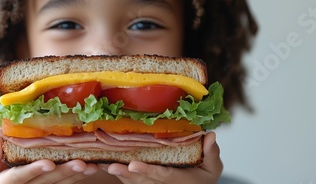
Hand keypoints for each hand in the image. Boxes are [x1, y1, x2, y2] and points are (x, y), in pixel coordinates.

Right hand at [0, 136, 97, 183]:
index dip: (35, 170)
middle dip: (63, 172)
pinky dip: (77, 177)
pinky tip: (89, 169)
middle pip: (45, 182)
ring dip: (75, 175)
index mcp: (6, 183)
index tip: (49, 163)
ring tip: (90, 166)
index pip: (20, 176)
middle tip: (80, 163)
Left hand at [99, 132, 222, 183]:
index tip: (134, 165)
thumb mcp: (212, 169)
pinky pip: (128, 179)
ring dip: (118, 173)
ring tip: (105, 164)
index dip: (146, 171)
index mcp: (175, 180)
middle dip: (126, 173)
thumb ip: (212, 154)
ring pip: (131, 180)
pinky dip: (117, 172)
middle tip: (112, 166)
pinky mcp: (142, 181)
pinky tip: (103, 162)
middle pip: (141, 180)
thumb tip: (211, 136)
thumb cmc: (202, 179)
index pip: (160, 175)